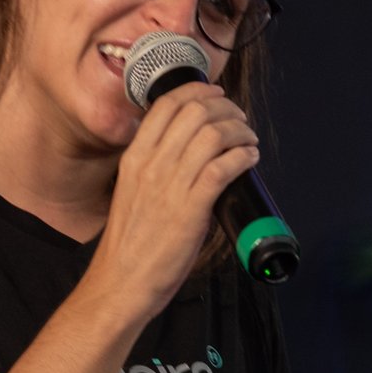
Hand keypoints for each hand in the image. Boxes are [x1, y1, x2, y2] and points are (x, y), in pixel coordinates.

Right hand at [88, 82, 258, 322]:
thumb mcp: (133, 192)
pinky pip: (223, 167)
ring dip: (240, 131)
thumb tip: (191, 156)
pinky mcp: (190, 209)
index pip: (166, 105)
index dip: (198, 91)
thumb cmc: (129, 244)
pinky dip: (243, 157)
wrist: (121, 281)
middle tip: (239, 119)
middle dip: (226, 109)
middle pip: (195, 112)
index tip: (216, 95)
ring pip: (213, 134)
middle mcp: (151, 165)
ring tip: (249, 141)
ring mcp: (170, 186)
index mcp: (134, 158)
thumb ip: (155, 170)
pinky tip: (250, 160)